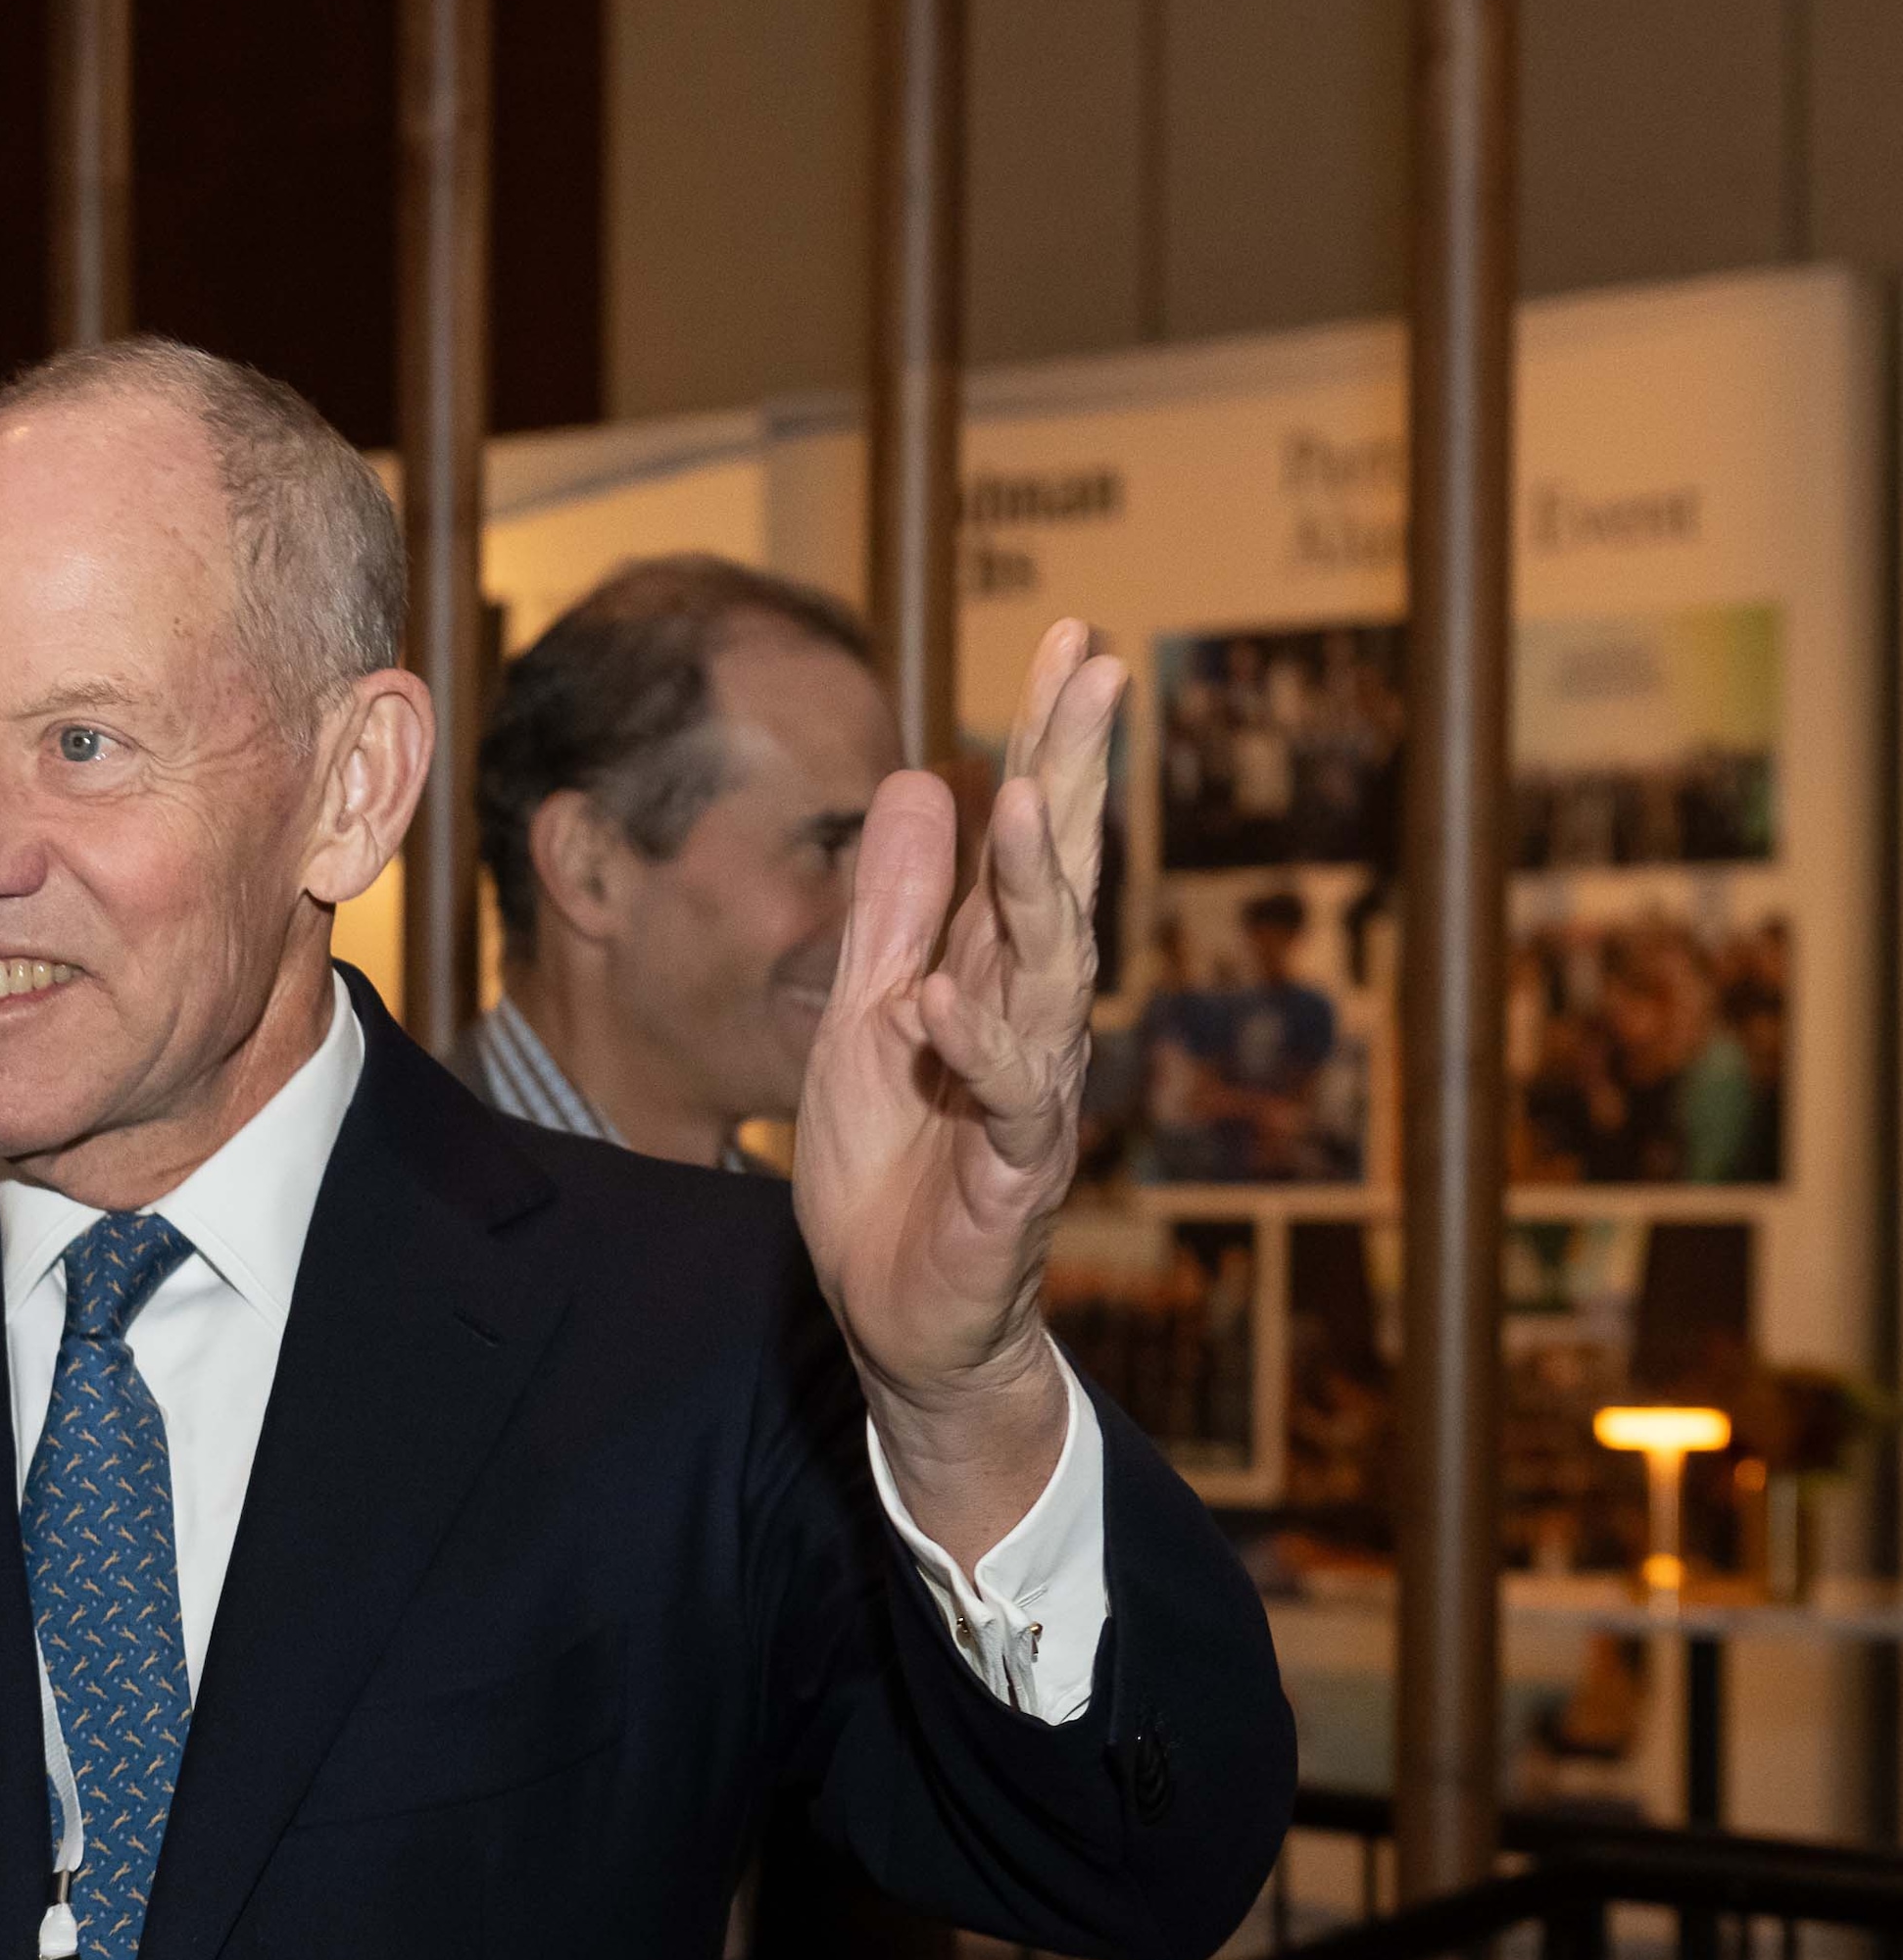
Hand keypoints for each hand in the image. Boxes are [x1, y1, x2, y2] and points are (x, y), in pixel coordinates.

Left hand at [792, 617, 1119, 1556]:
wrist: (899, 1320)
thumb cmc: (893, 1170)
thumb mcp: (863, 1014)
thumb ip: (892, 909)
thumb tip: (912, 779)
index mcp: (990, 972)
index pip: (1029, 839)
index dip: (1050, 741)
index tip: (1074, 638)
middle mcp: (1029, 1018)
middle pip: (1061, 878)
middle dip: (1075, 773)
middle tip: (1096, 670)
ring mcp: (1032, 1093)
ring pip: (1050, 976)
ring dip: (1039, 891)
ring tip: (1023, 803)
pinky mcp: (1013, 1174)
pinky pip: (1012, 1101)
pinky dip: (979, 1048)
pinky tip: (945, 1001)